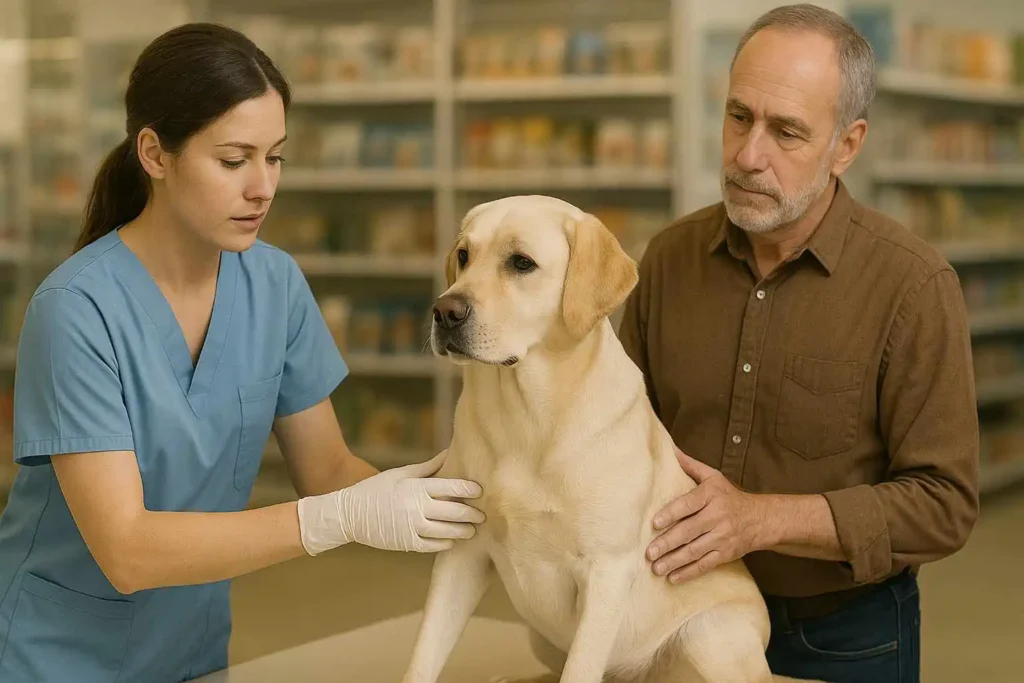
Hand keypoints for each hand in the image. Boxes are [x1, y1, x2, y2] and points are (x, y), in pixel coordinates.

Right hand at [296, 451, 484, 554]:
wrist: (348, 515)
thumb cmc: (376, 490)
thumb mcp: (400, 473)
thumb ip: (427, 467)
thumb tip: (449, 453)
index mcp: (416, 487)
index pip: (451, 487)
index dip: (469, 490)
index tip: (481, 491)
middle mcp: (416, 507)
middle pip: (454, 512)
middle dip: (473, 513)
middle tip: (484, 515)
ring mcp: (412, 527)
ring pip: (447, 532)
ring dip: (464, 531)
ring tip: (473, 530)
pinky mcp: (406, 543)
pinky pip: (433, 546)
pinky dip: (446, 543)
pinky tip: (453, 540)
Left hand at [646, 448, 766, 583]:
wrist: (761, 519)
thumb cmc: (729, 496)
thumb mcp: (713, 477)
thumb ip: (690, 466)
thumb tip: (669, 448)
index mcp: (711, 495)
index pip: (688, 504)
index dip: (671, 513)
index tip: (654, 523)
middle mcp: (717, 517)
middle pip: (689, 531)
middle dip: (668, 543)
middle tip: (649, 552)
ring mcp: (722, 537)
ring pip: (695, 551)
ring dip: (675, 561)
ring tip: (656, 568)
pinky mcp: (726, 554)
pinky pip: (706, 565)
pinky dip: (689, 573)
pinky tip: (673, 578)